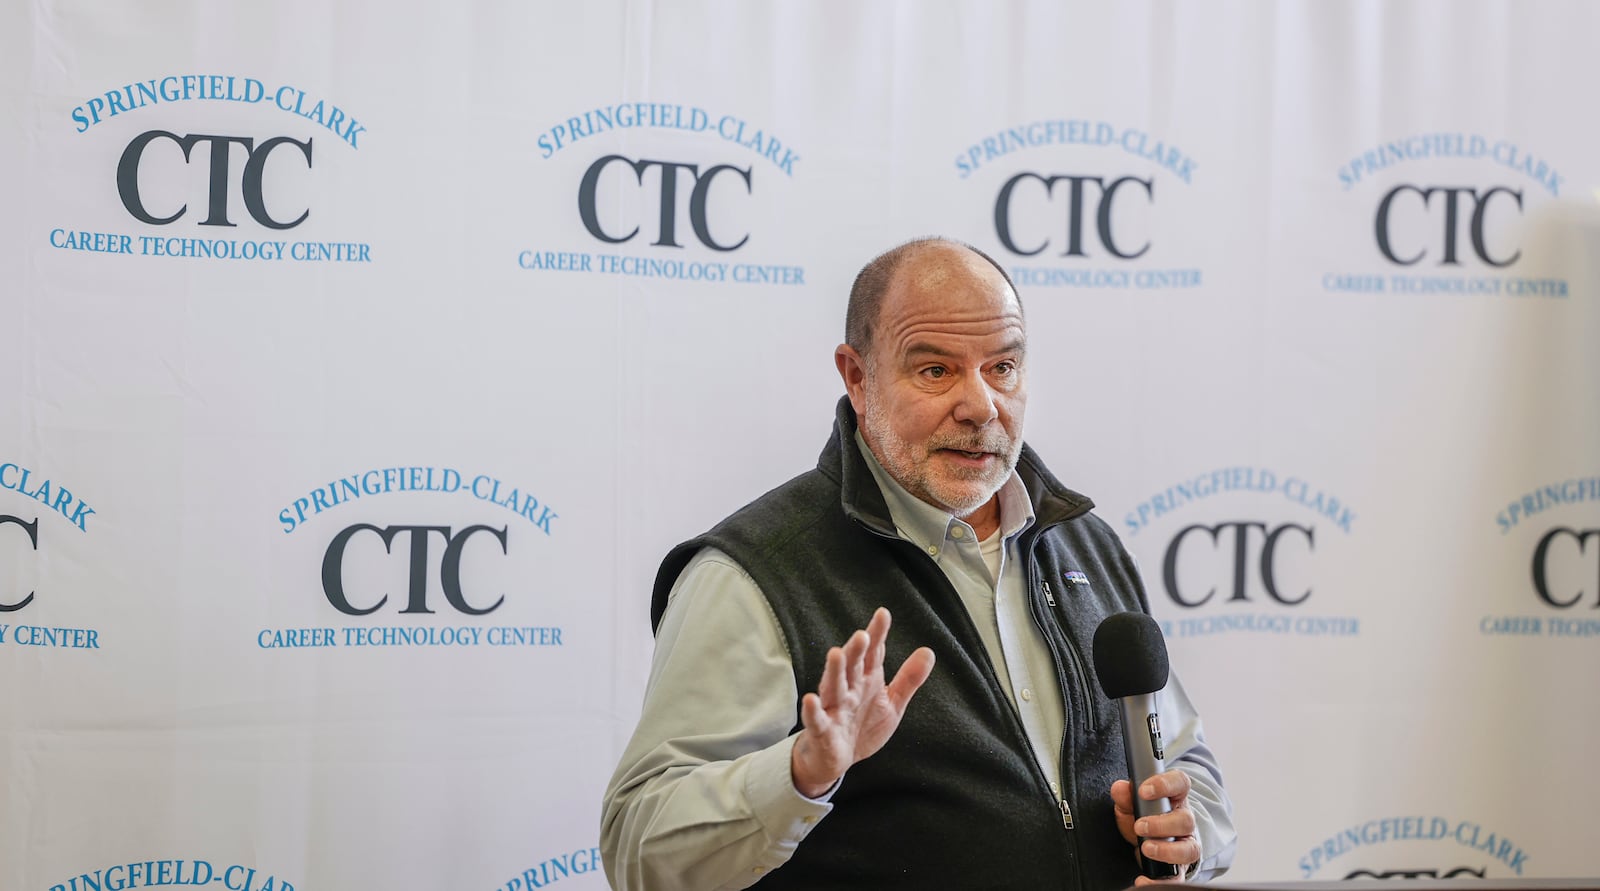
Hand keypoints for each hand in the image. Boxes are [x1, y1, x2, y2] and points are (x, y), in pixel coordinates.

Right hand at [790, 607, 934, 797]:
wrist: (837, 759)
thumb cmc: (862, 726)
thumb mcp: (893, 703)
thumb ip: (909, 678)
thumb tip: (928, 652)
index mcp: (866, 681)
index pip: (873, 654)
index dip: (877, 635)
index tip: (883, 614)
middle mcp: (849, 690)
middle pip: (852, 666)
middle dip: (856, 650)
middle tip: (862, 635)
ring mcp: (834, 708)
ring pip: (833, 686)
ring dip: (834, 671)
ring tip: (836, 653)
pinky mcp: (822, 730)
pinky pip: (816, 719)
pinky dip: (813, 710)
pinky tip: (811, 700)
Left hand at [1111, 770, 1200, 884]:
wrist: (1152, 841)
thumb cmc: (1145, 818)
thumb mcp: (1132, 805)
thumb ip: (1125, 796)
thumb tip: (1120, 788)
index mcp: (1175, 799)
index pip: (1180, 783)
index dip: (1165, 784)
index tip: (1144, 791)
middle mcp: (1185, 822)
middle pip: (1186, 820)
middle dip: (1162, 824)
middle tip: (1140, 826)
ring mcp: (1186, 845)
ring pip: (1189, 849)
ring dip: (1167, 850)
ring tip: (1146, 848)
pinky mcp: (1181, 867)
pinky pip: (1178, 878)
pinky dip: (1160, 882)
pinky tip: (1142, 879)